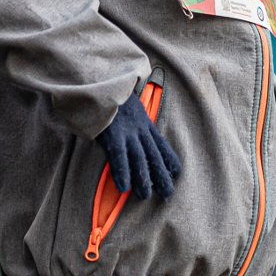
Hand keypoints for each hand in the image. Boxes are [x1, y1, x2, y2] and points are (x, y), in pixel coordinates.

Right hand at [98, 82, 180, 199]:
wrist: (100, 80)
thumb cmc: (109, 96)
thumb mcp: (128, 107)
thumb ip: (131, 122)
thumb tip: (128, 134)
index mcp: (144, 123)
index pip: (162, 144)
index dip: (169, 160)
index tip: (175, 173)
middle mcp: (140, 129)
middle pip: (155, 156)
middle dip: (162, 176)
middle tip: (166, 193)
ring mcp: (127, 132)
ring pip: (140, 159)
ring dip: (143, 179)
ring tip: (144, 196)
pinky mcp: (113, 133)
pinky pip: (119, 157)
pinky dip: (122, 172)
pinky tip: (123, 187)